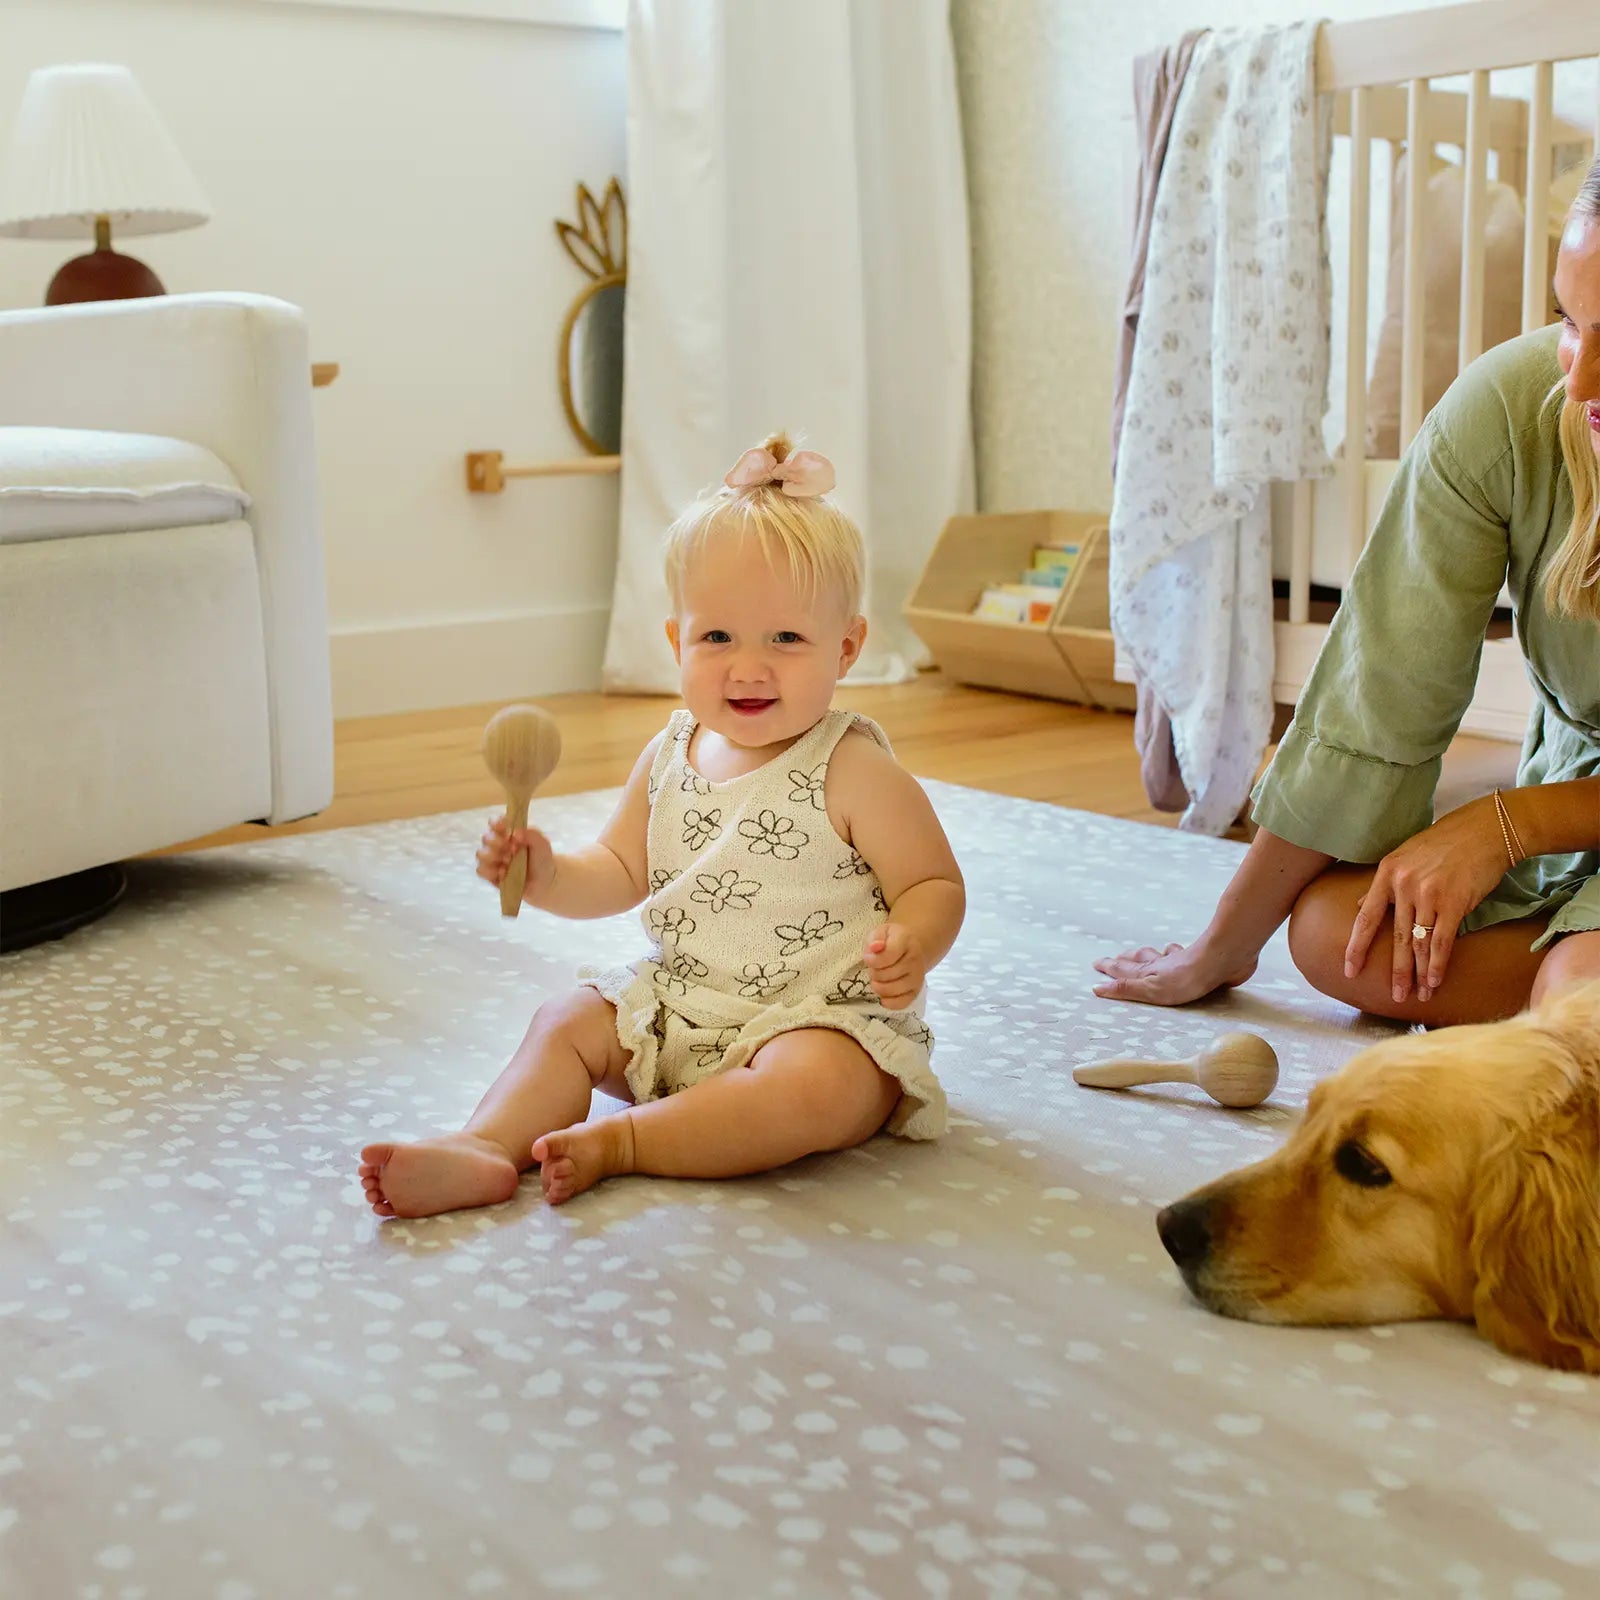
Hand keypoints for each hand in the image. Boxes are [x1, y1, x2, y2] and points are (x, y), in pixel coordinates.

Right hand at [476, 814, 554, 903]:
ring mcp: (493, 860)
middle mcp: (497, 845)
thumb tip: (515, 833)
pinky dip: (491, 872)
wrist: (545, 882)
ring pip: (480, 854)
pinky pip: (481, 871)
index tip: (505, 829)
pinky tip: (504, 873)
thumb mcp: (542, 844)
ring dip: (494, 857)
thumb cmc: (542, 859)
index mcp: (508, 833)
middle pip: (485, 838)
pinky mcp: (491, 875)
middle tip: (513, 850)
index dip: (496, 823)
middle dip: (497, 843)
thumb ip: (531, 834)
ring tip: (508, 862)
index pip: (495, 822)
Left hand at [864, 923, 924, 1009]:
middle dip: (874, 973)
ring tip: (878, 979)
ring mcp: (917, 977)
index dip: (872, 960)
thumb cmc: (889, 940)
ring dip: (878, 987)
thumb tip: (875, 947)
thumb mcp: (880, 932)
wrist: (908, 949)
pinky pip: (901, 1003)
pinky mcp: (916, 992)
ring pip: (892, 990)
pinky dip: (889, 1002)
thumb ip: (875, 938)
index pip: (888, 956)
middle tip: (874, 968)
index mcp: (906, 941)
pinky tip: (883, 996)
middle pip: (887, 974)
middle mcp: (915, 960)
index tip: (868, 958)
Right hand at [1092, 939, 1257, 1006]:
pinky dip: (1179, 954)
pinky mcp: (1202, 965)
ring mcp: (1183, 963)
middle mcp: (1163, 965)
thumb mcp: (1151, 989)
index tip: (1096, 963)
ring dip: (1151, 955)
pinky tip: (1182, 953)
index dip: (1109, 968)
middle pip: (1140, 959)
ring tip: (1146, 953)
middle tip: (1117, 957)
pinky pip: (1185, 957)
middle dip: (1126, 960)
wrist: (1223, 958)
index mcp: (1149, 972)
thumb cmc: (1188, 977)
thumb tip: (1097, 988)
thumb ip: (1125, 989)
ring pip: (1162, 957)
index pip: (1124, 970)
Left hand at [1343, 796, 1509, 1003]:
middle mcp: (1403, 885)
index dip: (1356, 947)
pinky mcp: (1454, 902)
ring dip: (1420, 973)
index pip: (1366, 918)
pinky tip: (1436, 981)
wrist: (1484, 830)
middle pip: (1395, 937)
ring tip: (1419, 995)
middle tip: (1395, 996)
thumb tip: (1361, 904)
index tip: (1349, 970)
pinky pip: (1443, 941)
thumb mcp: (1405, 857)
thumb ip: (1384, 884)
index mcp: (1387, 874)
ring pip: (1419, 943)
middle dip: (1395, 971)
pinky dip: (1439, 964)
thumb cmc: (1445, 844)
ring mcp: (1428, 894)